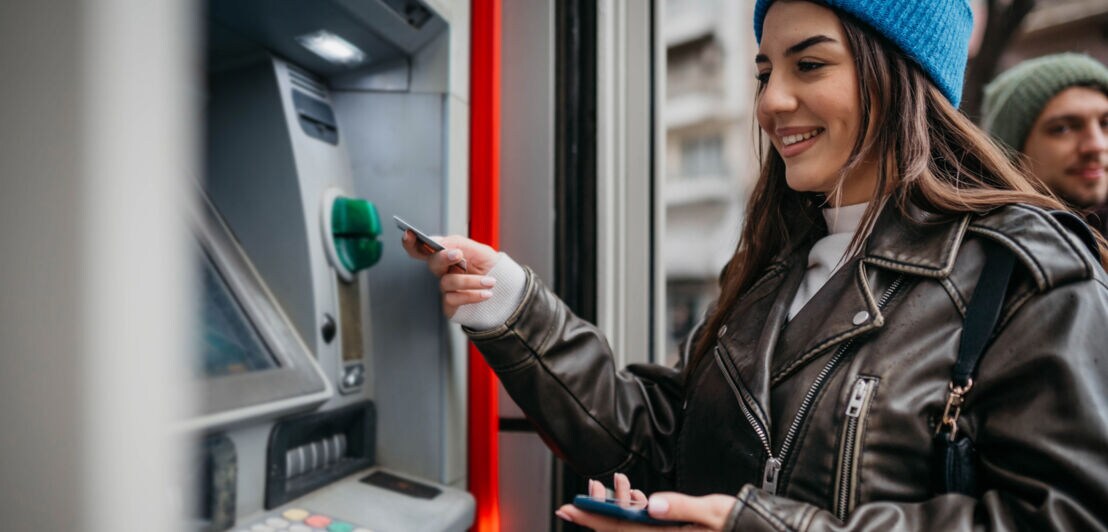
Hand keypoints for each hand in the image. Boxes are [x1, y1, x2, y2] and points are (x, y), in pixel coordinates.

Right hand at [400, 232, 499, 317]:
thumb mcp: (478, 249)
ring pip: (447, 282)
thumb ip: (457, 243)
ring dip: (471, 281)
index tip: (409, 234)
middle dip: (444, 258)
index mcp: (446, 255)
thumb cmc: (488, 266)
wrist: (504, 287)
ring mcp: (445, 288)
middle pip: (432, 263)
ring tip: (489, 282)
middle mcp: (442, 271)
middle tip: (458, 254)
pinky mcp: (449, 305)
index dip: (412, 242)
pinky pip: (454, 299)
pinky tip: (485, 293)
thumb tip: (438, 243)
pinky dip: (472, 295)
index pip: (423, 248)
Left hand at [555, 473, 736, 530]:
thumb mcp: (713, 512)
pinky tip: (634, 495)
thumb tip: (652, 504)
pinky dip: (634, 508)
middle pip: (618, 529)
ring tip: (612, 484)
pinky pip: (643, 525)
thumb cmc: (739, 522)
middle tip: (581, 495)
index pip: (619, 528)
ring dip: (616, 506)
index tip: (569, 509)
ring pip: (629, 525)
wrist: (756, 530)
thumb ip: (681, 507)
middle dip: (596, 511)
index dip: (591, 518)